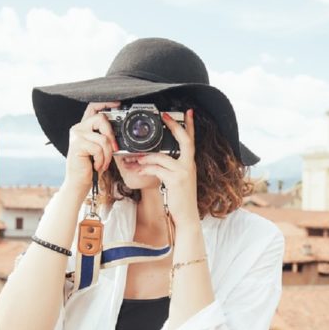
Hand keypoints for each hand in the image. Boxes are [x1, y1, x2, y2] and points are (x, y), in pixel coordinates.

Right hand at [63, 101, 120, 192]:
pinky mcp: (77, 144)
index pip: (93, 108)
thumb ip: (106, 138)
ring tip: (102, 163)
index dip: (105, 103)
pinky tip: (96, 165)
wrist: (79, 182)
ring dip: (107, 154)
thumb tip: (119, 132)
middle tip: (114, 149)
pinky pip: (98, 148)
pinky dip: (101, 160)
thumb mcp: (100, 149)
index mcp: (84, 127)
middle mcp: (78, 128)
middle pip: (101, 119)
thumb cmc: (90, 166)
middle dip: (111, 135)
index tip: (118, 104)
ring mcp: (76, 135)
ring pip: (103, 138)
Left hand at [136, 109, 199, 226]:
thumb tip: (156, 158)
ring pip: (162, 157)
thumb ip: (171, 167)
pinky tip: (139, 170)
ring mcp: (184, 172)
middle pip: (185, 140)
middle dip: (174, 126)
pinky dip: (145, 168)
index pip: (192, 140)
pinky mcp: (175, 180)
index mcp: (190, 164)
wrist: (187, 216)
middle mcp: (189, 165)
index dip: (190, 126)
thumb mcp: (178, 180)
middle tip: (165, 116)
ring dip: (147, 157)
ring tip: (136, 159)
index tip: (188, 113)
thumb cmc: (181, 199)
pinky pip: (157, 169)